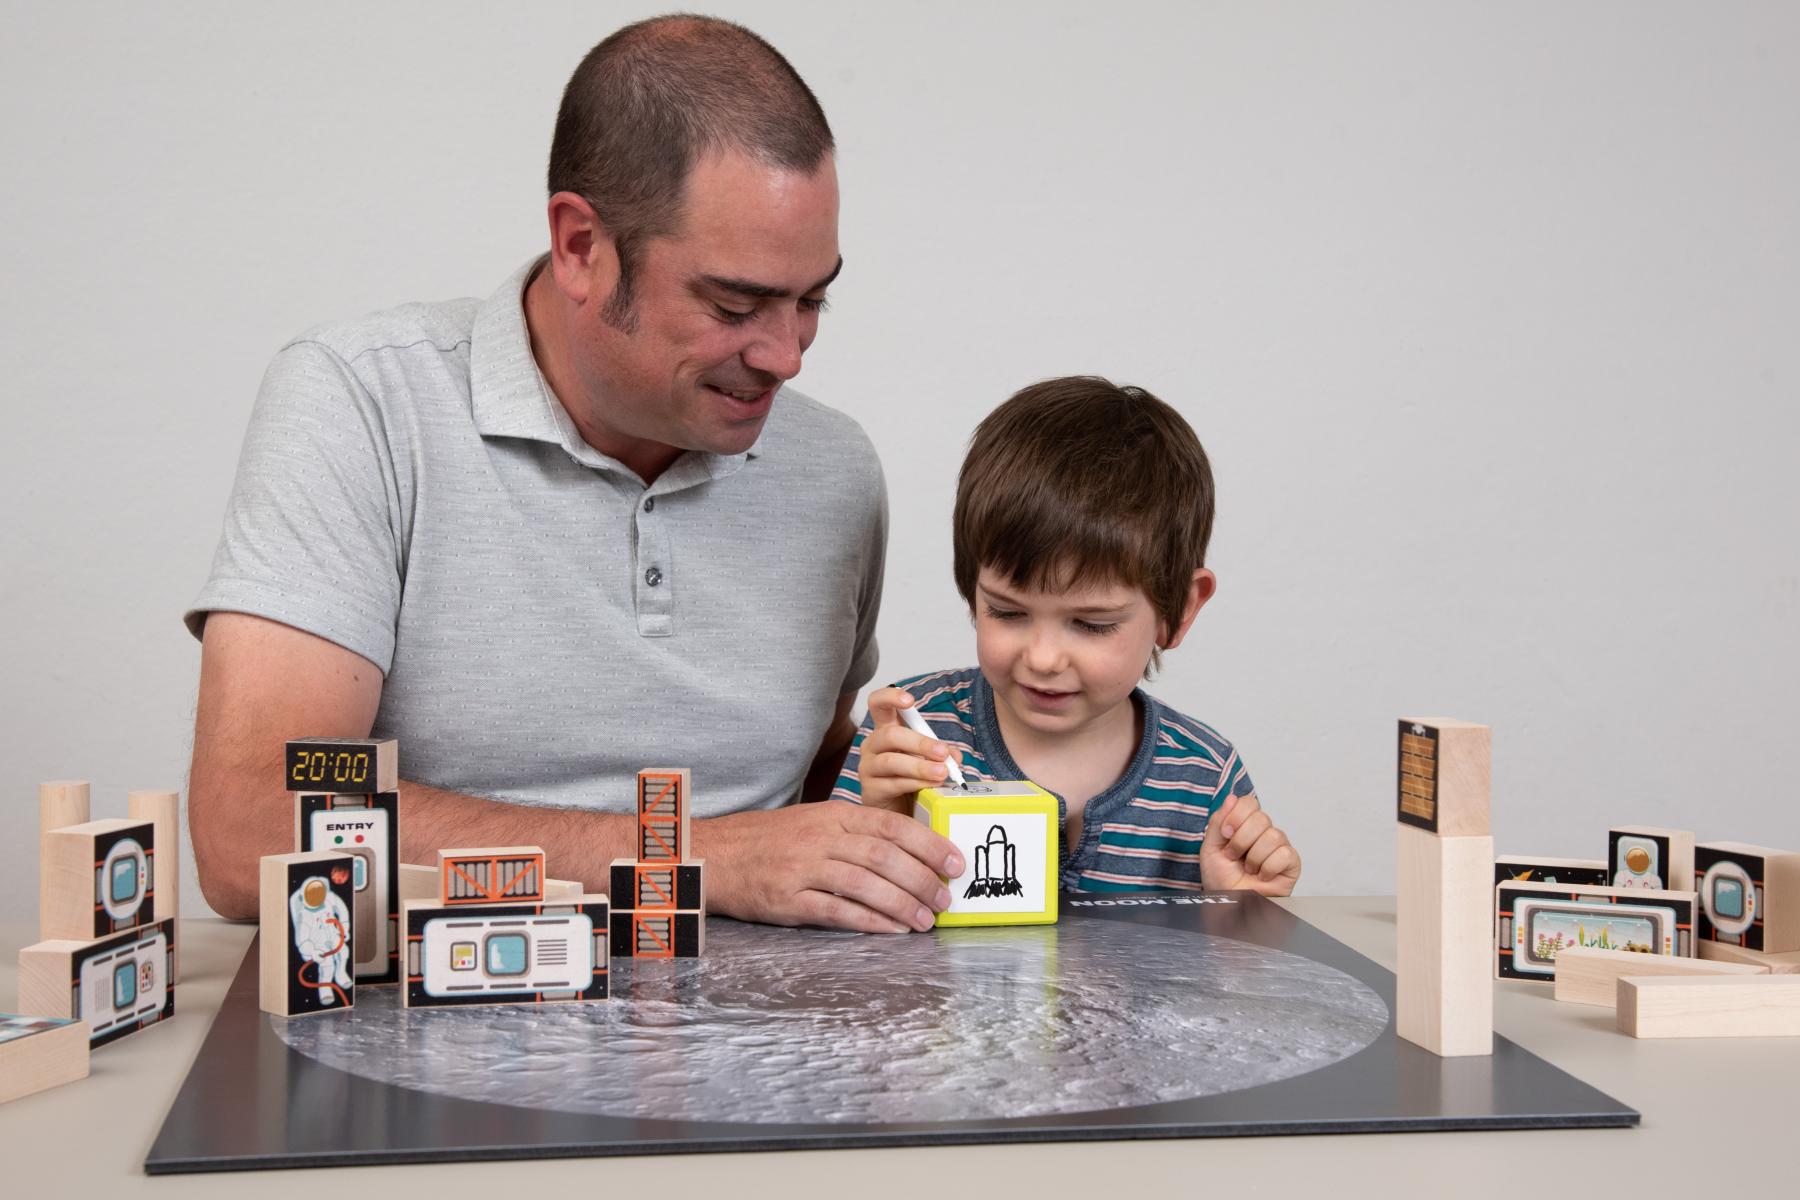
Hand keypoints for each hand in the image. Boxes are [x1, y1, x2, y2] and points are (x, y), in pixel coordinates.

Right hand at [702, 799, 965, 933]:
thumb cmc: (772, 840)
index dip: (928, 844)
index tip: (955, 862)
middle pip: (884, 856)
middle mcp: (822, 838)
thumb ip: (856, 832)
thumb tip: (908, 851)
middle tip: (945, 899)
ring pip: (865, 884)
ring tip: (924, 921)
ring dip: (901, 904)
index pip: (891, 825)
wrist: (715, 855)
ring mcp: (803, 868)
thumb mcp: (815, 821)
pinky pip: (836, 911)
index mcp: (834, 815)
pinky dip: (869, 921)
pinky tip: (891, 930)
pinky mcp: (788, 900)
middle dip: (921, 879)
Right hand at [856, 687, 958, 812]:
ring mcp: (868, 767)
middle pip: (890, 735)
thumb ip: (941, 755)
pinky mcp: (870, 790)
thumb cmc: (910, 780)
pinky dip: (915, 783)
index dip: (890, 697)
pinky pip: (893, 783)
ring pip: (891, 761)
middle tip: (942, 752)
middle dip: (920, 742)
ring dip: (920, 766)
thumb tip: (954, 756)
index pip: (878, 705)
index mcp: (886, 731)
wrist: (898, 812)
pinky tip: (930, 786)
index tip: (909, 701)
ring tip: (941, 773)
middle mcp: (873, 746)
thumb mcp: (928, 761)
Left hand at [1199, 791, 1300, 895]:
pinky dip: (1268, 867)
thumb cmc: (1221, 878)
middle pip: (1261, 817)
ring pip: (1273, 836)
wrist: (1230, 903)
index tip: (1225, 834)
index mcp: (1245, 824)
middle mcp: (1264, 832)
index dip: (1236, 816)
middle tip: (1233, 856)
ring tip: (1248, 869)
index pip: (1249, 802)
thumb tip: (1231, 798)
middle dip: (1241, 840)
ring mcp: (1279, 846)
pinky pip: (1284, 854)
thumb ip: (1218, 822)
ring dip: (1253, 857)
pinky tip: (1262, 875)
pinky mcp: (1291, 862)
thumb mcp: (1210, 847)